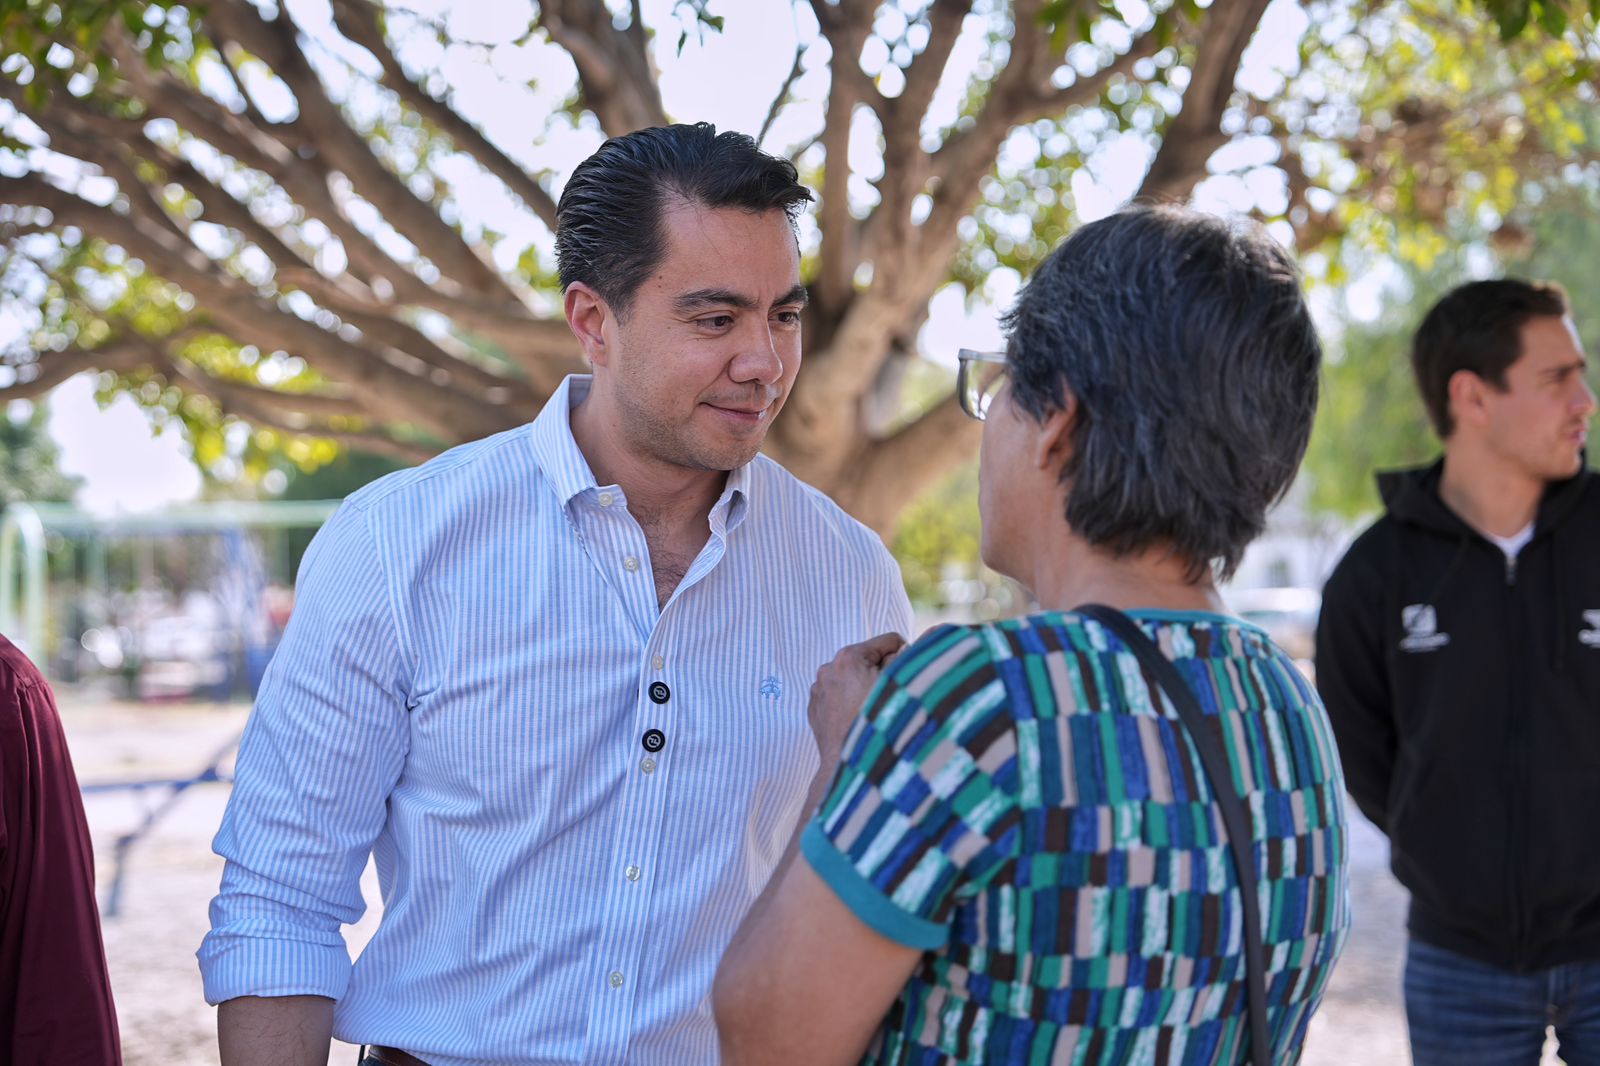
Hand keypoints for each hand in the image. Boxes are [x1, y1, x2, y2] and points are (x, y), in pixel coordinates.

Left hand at [808, 633, 905, 769]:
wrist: (851, 770)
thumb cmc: (879, 727)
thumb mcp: (902, 685)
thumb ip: (914, 656)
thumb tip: (930, 634)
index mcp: (849, 657)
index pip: (889, 642)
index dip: (905, 658)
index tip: (905, 681)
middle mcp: (828, 669)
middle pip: (870, 660)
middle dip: (883, 675)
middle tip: (889, 701)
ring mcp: (819, 690)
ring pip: (855, 679)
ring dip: (866, 689)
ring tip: (873, 714)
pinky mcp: (815, 709)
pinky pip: (840, 696)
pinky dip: (851, 703)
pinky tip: (858, 722)